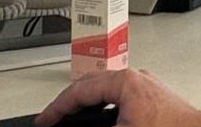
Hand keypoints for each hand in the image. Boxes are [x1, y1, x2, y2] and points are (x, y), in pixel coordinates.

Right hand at [35, 69, 200, 126]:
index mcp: (124, 81)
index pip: (78, 92)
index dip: (56, 109)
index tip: (44, 121)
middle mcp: (136, 78)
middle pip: (90, 86)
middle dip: (70, 104)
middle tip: (53, 118)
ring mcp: (147, 86)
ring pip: (106, 90)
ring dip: (88, 105)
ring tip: (73, 117)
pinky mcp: (156, 98)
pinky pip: (121, 97)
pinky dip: (105, 108)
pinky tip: (103, 119)